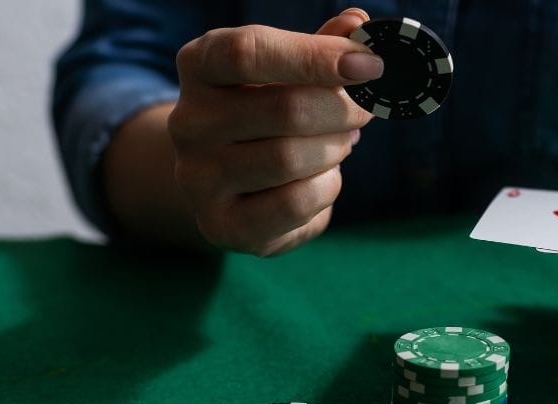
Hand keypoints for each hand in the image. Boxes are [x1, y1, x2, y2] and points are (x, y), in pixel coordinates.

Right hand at [168, 9, 377, 255]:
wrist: (224, 181)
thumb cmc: (266, 111)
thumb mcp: (287, 70)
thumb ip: (322, 46)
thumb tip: (359, 25)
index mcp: (199, 65)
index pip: (248, 51)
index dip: (315, 56)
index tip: (369, 63)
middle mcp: (188, 121)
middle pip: (285, 109)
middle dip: (343, 110)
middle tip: (364, 111)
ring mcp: (198, 177)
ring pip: (290, 158)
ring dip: (335, 149)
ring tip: (340, 142)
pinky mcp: (221, 224)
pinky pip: (294, 203)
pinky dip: (326, 187)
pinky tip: (322, 177)